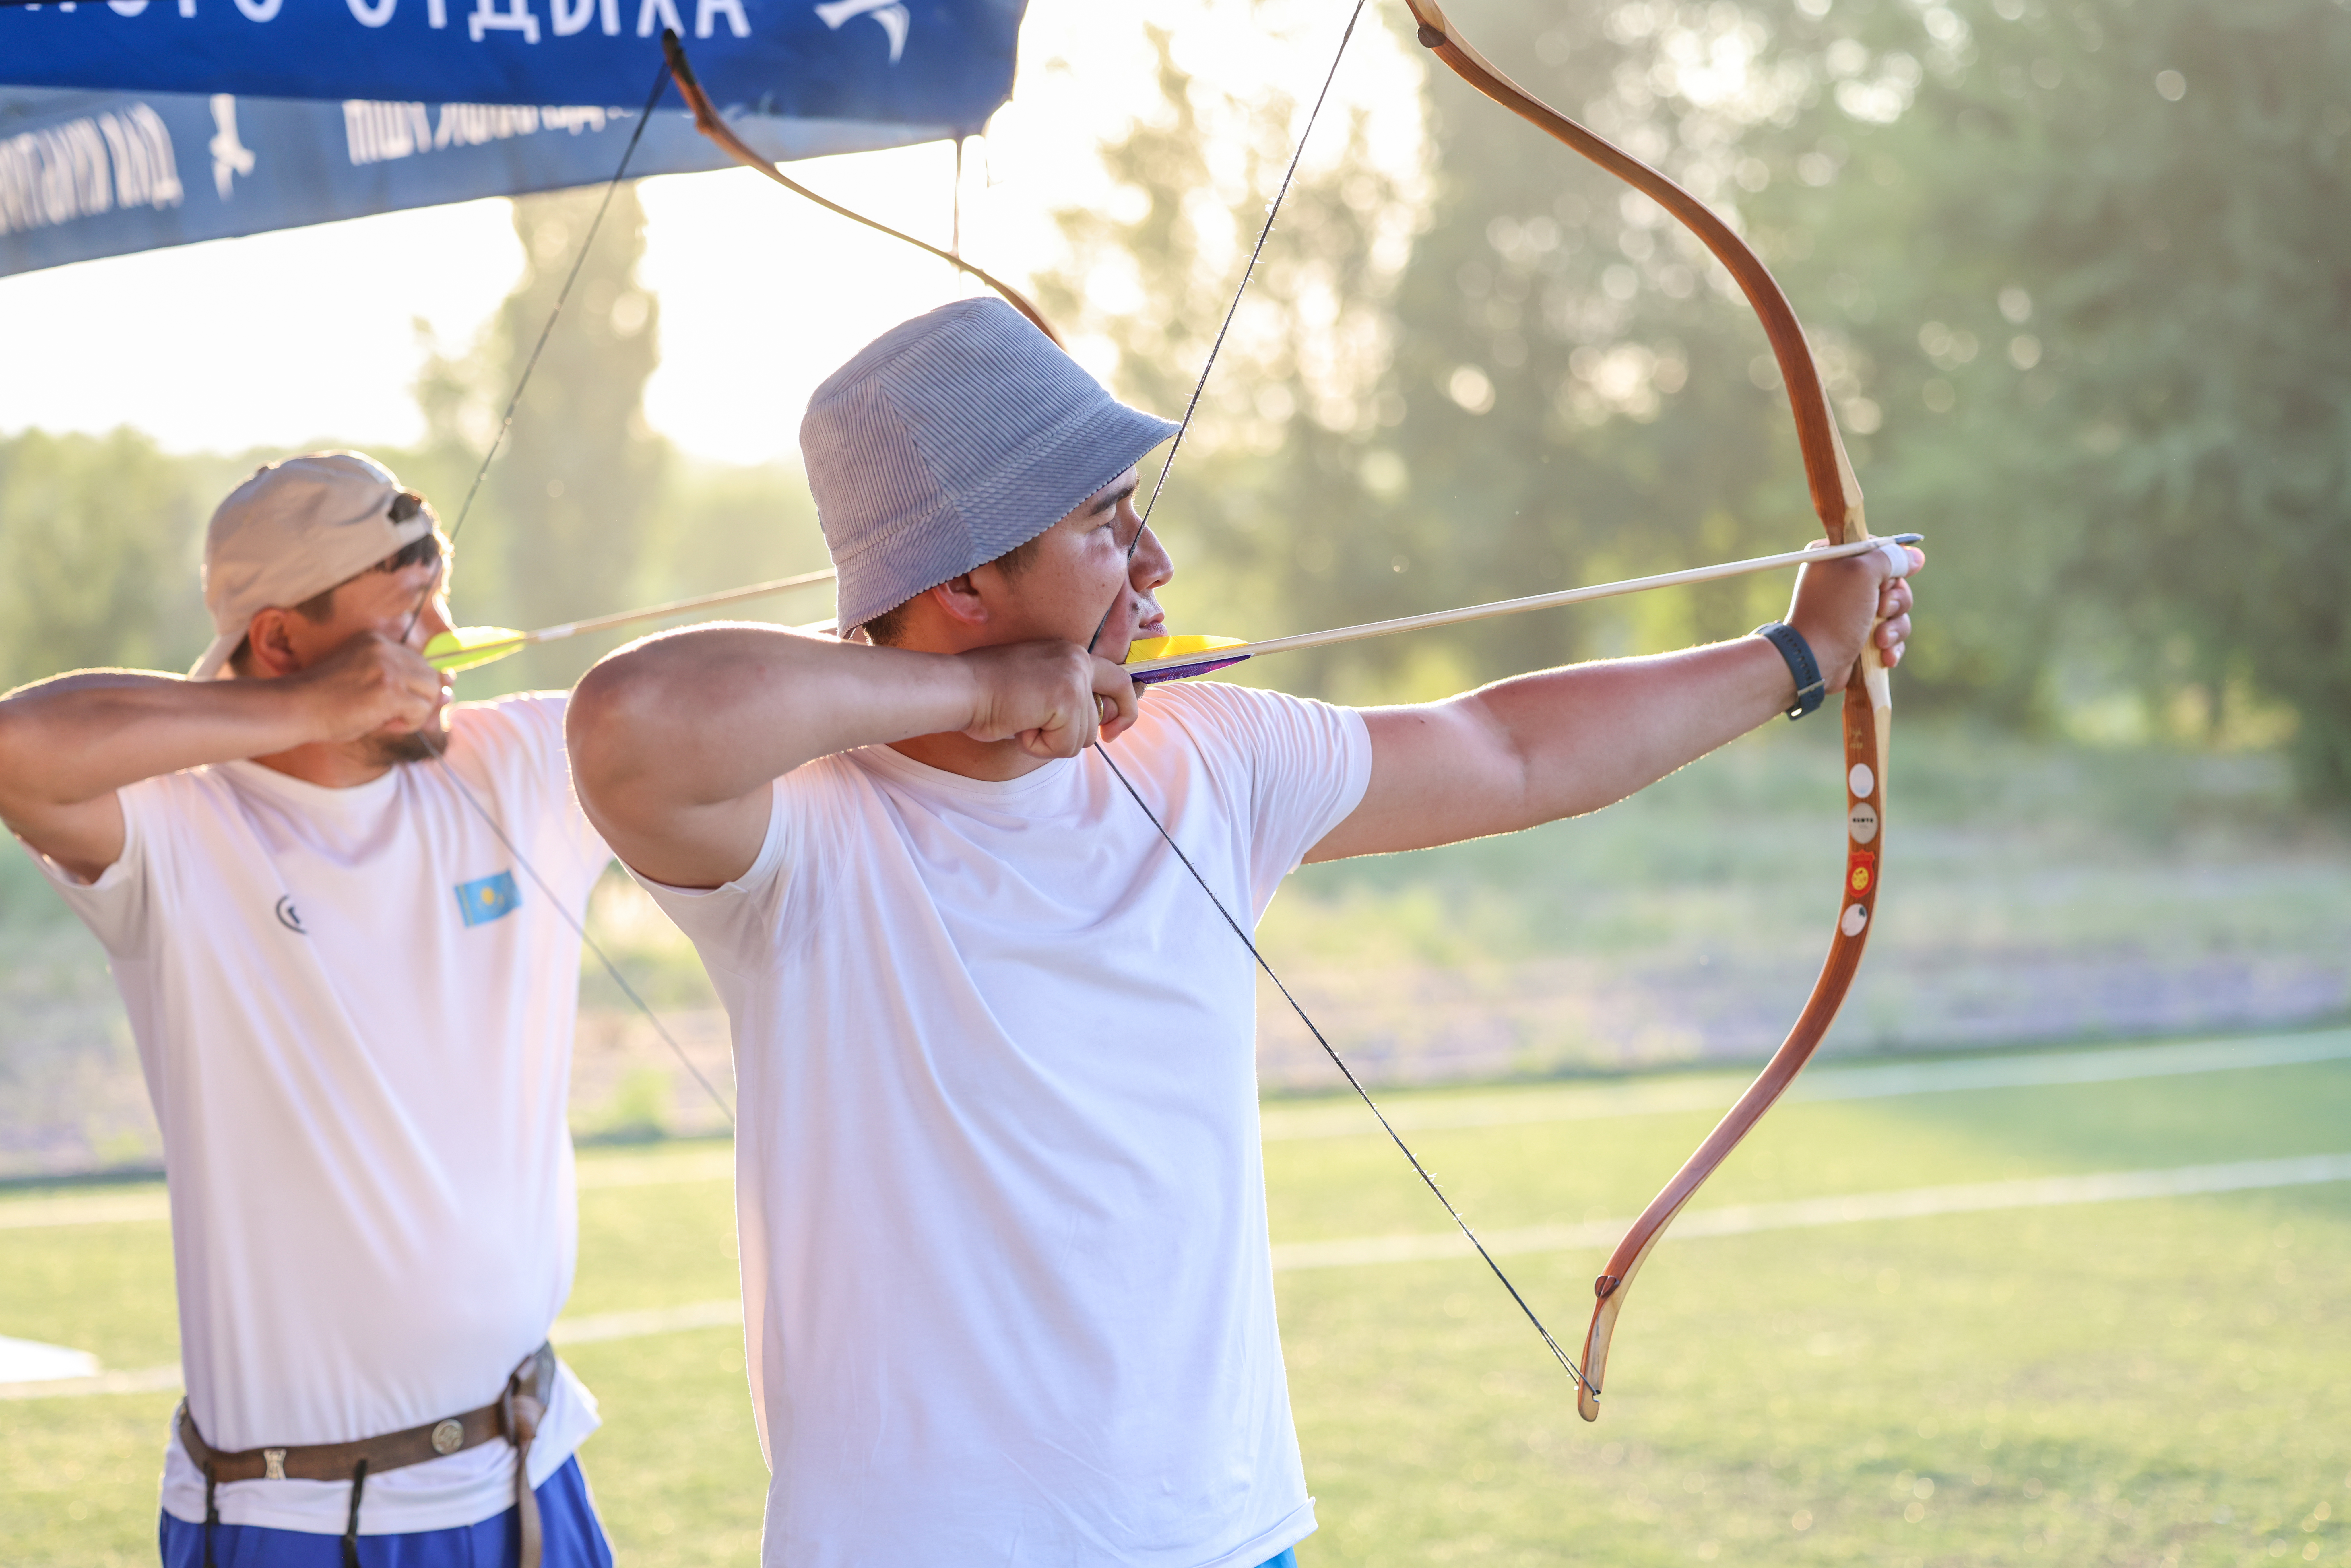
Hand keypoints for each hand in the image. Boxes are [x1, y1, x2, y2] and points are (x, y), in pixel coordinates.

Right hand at [288, 632, 451, 745]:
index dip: (415, 689)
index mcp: (377, 641)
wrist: (296, 708)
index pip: (421, 663)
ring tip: (385, 719)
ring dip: (414, 714)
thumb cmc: (326, 702)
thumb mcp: (368, 685)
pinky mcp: (388, 689)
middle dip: (418, 702)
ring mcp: (388, 666)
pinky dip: (409, 724)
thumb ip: (403, 685)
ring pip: (431, 693)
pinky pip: (421, 710)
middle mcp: (385, 648)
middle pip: (431, 677)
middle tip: (389, 715)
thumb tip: (449, 692)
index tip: (397, 703)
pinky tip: (383, 724)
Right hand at [958, 641, 1139, 758]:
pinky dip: (1040, 747)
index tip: (1112, 729)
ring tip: (1022, 722)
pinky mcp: (1066, 699)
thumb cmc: (984, 690)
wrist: (960, 687)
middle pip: (1102, 713)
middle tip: (1068, 740)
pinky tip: (1020, 728)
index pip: (1117, 679)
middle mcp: (1077, 660)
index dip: (1124, 707)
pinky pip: (1065, 745)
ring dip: (1051, 741)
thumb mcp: (1034, 684)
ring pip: (1083, 736)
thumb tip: (1085, 725)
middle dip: (1083, 733)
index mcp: (1069, 653)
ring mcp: (1073, 678)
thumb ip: (1061, 695)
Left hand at [1786, 538, 1922, 687]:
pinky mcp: (1861, 636)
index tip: (1884, 580)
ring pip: (1896, 611)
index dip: (1890, 565)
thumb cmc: (1835, 612)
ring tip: (1879, 640)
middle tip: (1882, 610)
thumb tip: (1916, 556)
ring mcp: (1853, 610)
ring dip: (1894, 627)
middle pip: (1893, 581)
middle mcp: (1844, 581)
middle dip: (1895, 600)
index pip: (1878, 549)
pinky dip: (1891, 646)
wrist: (1814, 661)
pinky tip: (1884, 656)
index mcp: (1836, 558)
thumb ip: (1891, 558)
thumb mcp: (1863, 572)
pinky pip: (1891, 635)